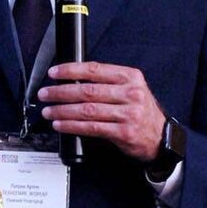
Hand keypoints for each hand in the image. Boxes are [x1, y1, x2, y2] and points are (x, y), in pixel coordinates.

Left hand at [37, 61, 166, 161]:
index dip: (71, 70)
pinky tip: (61, 125)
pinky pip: (92, 128)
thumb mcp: (130, 89)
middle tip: (45, 94)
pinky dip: (72, 126)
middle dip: (61, 92)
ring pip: (87, 110)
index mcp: (130, 77)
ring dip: (63, 110)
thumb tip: (72, 79)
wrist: (161, 137)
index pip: (95, 69)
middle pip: (88, 90)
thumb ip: (107, 82)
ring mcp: (129, 114)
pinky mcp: (124, 133)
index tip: (54, 73)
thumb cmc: (140, 111)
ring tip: (49, 111)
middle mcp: (131, 93)